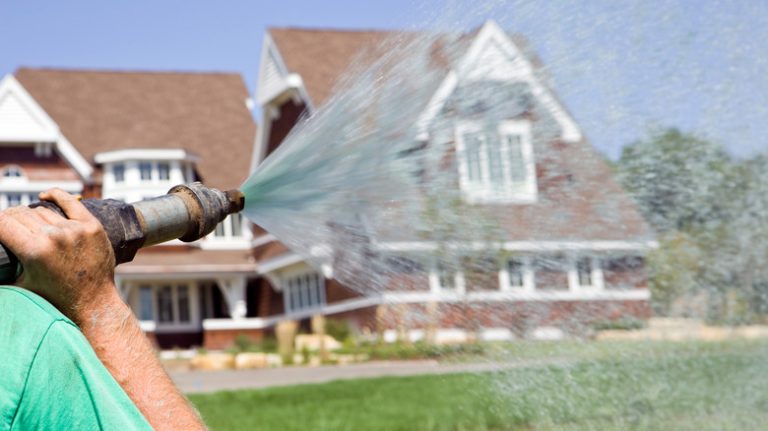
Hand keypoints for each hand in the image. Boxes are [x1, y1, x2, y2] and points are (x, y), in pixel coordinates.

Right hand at [0, 188, 117, 324]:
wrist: (93, 301)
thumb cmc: (56, 297)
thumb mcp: (22, 283)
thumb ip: (5, 268)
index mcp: (34, 251)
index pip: (3, 223)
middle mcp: (54, 237)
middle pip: (21, 214)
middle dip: (11, 218)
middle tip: (11, 226)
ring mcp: (75, 230)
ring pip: (42, 210)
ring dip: (32, 215)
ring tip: (30, 224)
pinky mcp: (92, 226)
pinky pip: (70, 202)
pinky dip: (56, 195)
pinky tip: (46, 195)